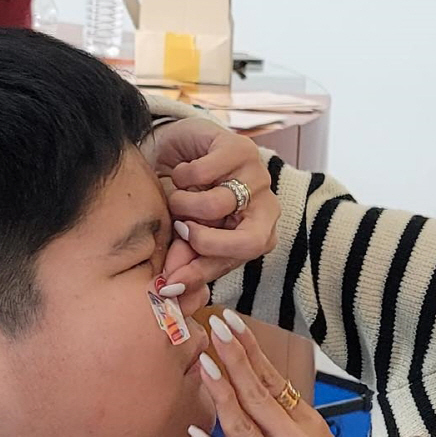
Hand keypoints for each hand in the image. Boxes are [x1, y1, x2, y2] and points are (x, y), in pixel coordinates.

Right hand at [153, 113, 278, 281]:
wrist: (175, 149)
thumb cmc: (186, 195)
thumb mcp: (183, 232)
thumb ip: (184, 259)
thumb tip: (171, 288)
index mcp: (256, 234)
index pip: (236, 263)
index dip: (201, 274)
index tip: (170, 282)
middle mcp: (265, 207)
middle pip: (251, 242)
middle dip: (207, 243)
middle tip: (179, 230)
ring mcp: (257, 176)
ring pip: (218, 205)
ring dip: (183, 203)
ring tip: (176, 197)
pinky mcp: (241, 148)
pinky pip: (204, 173)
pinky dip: (182, 176)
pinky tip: (182, 172)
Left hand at [190, 310, 383, 436]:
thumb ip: (293, 426)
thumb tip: (261, 398)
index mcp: (311, 427)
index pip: (276, 380)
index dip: (251, 351)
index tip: (232, 323)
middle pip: (258, 395)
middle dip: (234, 360)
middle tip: (214, 329)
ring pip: (244, 428)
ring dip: (221, 395)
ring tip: (202, 366)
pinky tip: (195, 433)